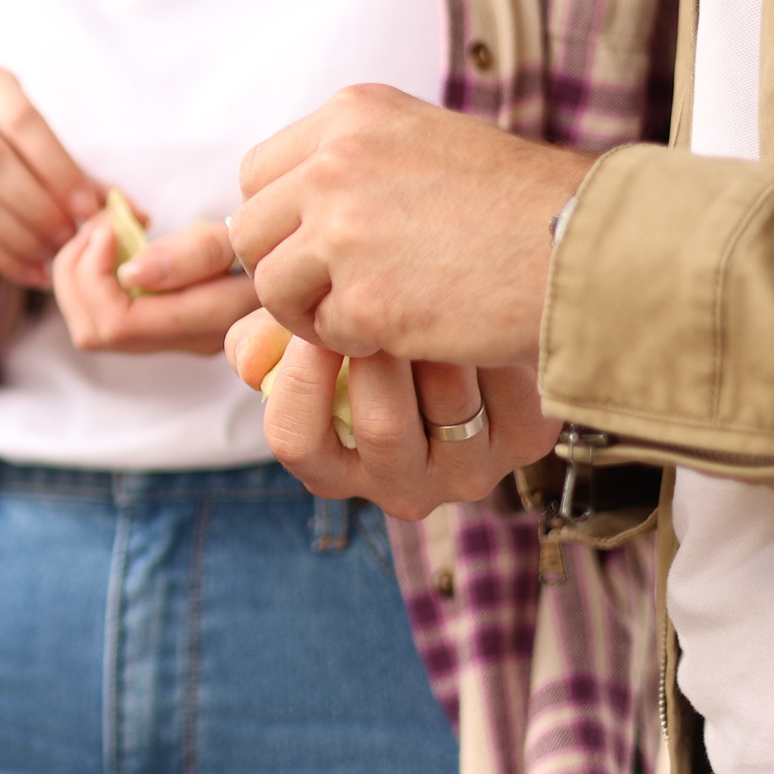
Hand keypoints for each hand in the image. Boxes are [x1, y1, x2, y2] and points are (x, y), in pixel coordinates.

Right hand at [0, 65, 100, 318]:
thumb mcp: (42, 153)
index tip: (87, 208)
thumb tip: (140, 216)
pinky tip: (31, 272)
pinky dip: (0, 255)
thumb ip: (85, 180)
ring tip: (53, 257)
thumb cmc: (7, 154)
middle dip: (37, 204)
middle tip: (70, 238)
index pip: (22, 119)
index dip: (57, 167)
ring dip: (19, 233)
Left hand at [56, 214, 257, 354]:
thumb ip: (196, 253)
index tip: (110, 226)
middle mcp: (189, 340)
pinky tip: (114, 242)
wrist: (293, 249)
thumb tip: (131, 273)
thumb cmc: (273, 235)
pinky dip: (91, 275)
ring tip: (103, 228)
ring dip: (78, 273)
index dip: (95, 274)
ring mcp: (176, 337)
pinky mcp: (166, 324)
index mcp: (209, 322)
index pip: (119, 323)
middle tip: (100, 223)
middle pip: (94, 332)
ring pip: (91, 327)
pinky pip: (104, 314)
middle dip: (76, 272)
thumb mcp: (243, 233)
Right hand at [225, 311, 561, 519]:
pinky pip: (506, 393)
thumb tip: (247, 358)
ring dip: (435, 336)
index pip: (295, 440)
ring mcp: (467, 472)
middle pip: (379, 427)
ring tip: (432, 287)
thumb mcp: (306, 338)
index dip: (297, 378)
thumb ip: (267, 340)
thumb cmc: (368, 336)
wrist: (466, 329)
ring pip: (446, 406)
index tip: (314, 321)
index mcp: (334, 469)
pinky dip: (489, 343)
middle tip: (379, 288)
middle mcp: (400, 487)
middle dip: (373, 348)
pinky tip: (479, 307)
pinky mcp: (526, 443)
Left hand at [228, 85, 594, 365]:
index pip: (259, 172)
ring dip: (310, 310)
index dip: (278, 219)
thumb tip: (292, 207)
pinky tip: (406, 330)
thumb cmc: (523, 205)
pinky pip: (319, 331)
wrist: (588, 247)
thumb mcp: (431, 144)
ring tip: (369, 315)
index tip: (314, 246)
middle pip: (249, 229)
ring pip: (270, 285)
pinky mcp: (364, 296)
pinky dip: (354, 341)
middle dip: (283, 268)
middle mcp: (336, 160)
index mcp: (353, 114)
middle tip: (334, 291)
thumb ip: (360, 164)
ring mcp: (344, 228)